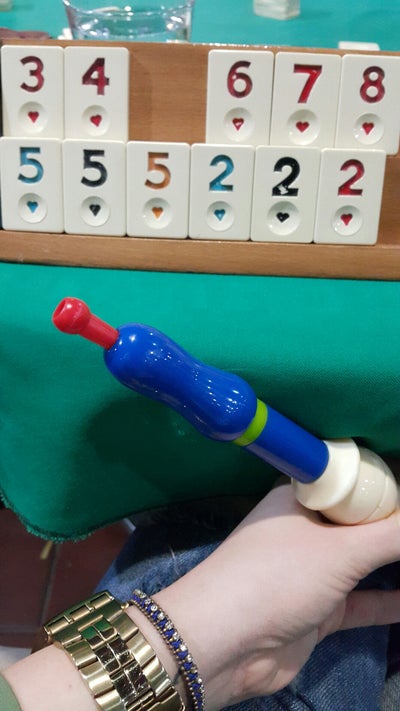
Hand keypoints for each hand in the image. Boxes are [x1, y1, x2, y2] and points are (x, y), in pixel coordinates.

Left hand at [156, 484, 399, 708]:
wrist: (224, 644)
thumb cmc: (278, 576)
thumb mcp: (341, 550)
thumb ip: (391, 535)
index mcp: (299, 497)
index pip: (347, 479)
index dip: (379, 481)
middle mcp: (304, 528)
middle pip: (358, 520)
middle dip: (390, 521)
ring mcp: (309, 570)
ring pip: (361, 560)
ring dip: (391, 560)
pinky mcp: (316, 610)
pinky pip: (361, 600)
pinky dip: (388, 601)